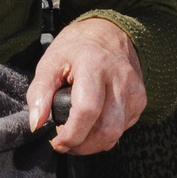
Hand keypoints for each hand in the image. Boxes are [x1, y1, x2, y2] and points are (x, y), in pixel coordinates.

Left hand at [24, 16, 145, 154]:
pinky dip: (105, 134)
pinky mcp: (140, 99)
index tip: (56, 140)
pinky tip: (92, 125)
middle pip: (106, 128)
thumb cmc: (76, 47)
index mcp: (93, 64)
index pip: (87, 109)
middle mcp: (119, 77)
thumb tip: (36, 124)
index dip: (71, 133)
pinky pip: (123, 128)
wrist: (109, 31)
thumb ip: (39, 92)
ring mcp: (134, 89)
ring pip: (116, 133)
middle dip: (82, 145)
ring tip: (76, 136)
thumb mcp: (50, 61)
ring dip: (93, 144)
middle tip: (64, 143)